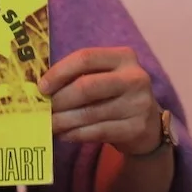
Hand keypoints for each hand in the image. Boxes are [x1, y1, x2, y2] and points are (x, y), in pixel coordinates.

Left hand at [38, 46, 160, 155]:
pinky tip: (64, 134)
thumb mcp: (105, 76)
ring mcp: (138, 104)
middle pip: (86, 86)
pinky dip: (76, 133)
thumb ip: (79, 75)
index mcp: (123, 57)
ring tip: (49, 124)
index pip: (85, 58)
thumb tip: (42, 87)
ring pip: (90, 113)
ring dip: (63, 120)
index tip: (42, 87)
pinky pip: (97, 132)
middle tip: (43, 109)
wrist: (149, 125)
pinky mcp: (136, 128)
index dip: (59, 72)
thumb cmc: (116, 95)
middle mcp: (135, 78)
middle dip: (60, 99)